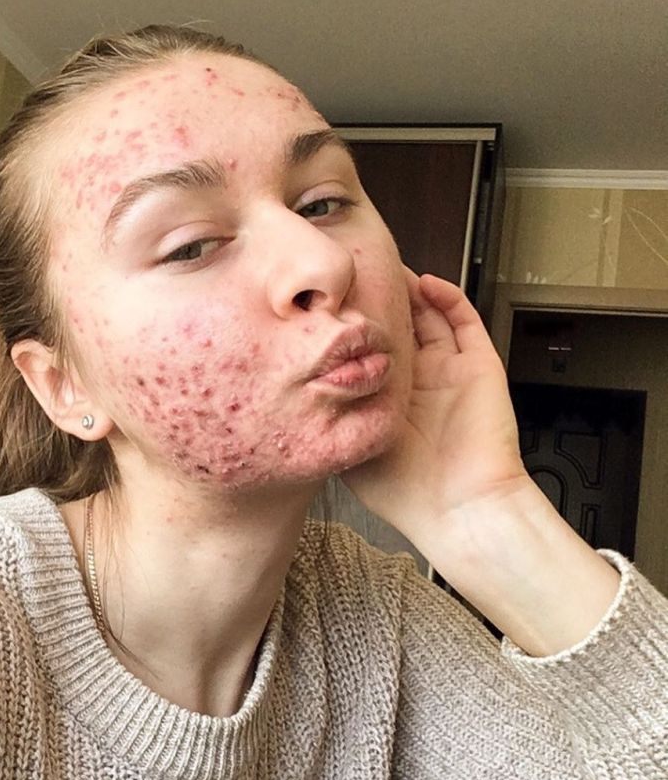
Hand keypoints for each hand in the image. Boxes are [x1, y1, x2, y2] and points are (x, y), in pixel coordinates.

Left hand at [342, 270, 620, 654]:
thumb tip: (298, 390)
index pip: (370, 352)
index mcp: (390, 401)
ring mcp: (450, 372)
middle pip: (399, 328)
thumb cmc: (404, 491)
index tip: (328, 308)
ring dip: (409, 292)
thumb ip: (332, 417)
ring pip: (430, 317)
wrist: (460, 510)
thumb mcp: (349, 450)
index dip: (353, 329)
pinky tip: (425, 283)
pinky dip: (448, 297)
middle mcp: (420, 383)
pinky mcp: (480, 366)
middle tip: (355, 276)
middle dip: (377, 303)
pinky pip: (466, 322)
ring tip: (385, 269)